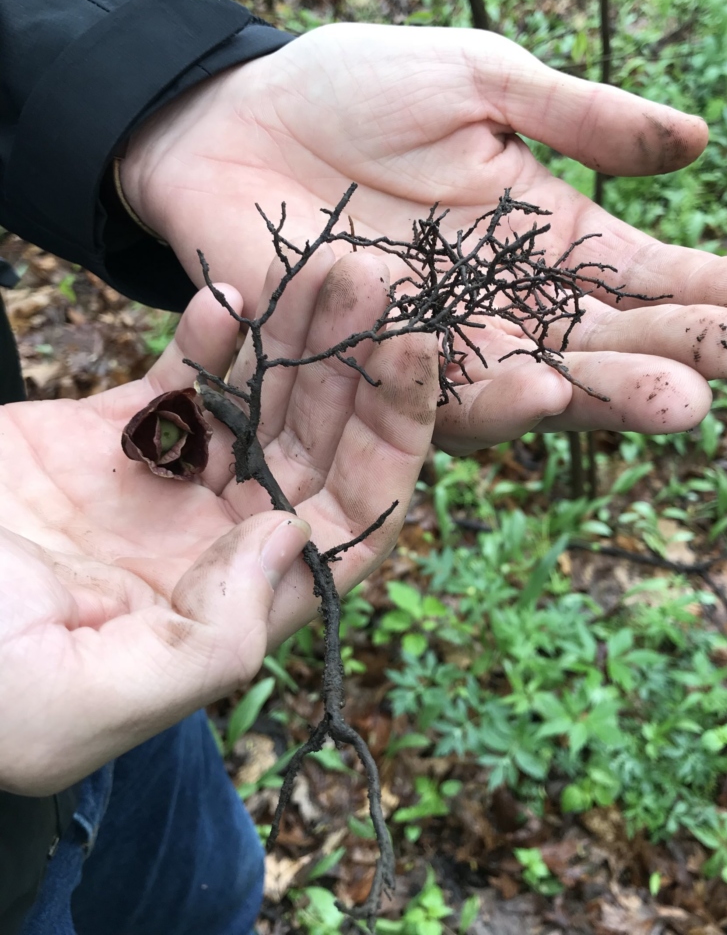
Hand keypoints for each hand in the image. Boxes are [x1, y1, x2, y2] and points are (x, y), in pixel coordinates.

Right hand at [0, 251, 435, 794]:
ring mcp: (162, 489)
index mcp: (224, 613)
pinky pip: (181, 381)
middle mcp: (209, 548)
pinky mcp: (108, 439)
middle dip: (356, 370)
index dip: (392, 447)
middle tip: (379, 282)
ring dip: (299, 340)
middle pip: (314, 451)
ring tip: (332, 265)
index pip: (347, 529)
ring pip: (259, 405)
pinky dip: (212, 338)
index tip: (413, 362)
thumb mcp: (73, 702)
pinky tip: (231, 293)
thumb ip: (203, 647)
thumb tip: (290, 543)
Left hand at [121, 24, 726, 451]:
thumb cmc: (354, 87)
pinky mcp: (372, 364)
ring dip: (605, 391)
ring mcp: (442, 338)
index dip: (713, 289)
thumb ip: (579, 116)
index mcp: (543, 233)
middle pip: (603, 338)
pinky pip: (437, 389)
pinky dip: (494, 394)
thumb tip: (696, 142)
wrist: (235, 119)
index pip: (643, 272)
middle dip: (676, 351)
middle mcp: (506, 299)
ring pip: (536, 379)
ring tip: (677, 399)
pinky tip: (551, 390)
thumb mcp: (482, 78)